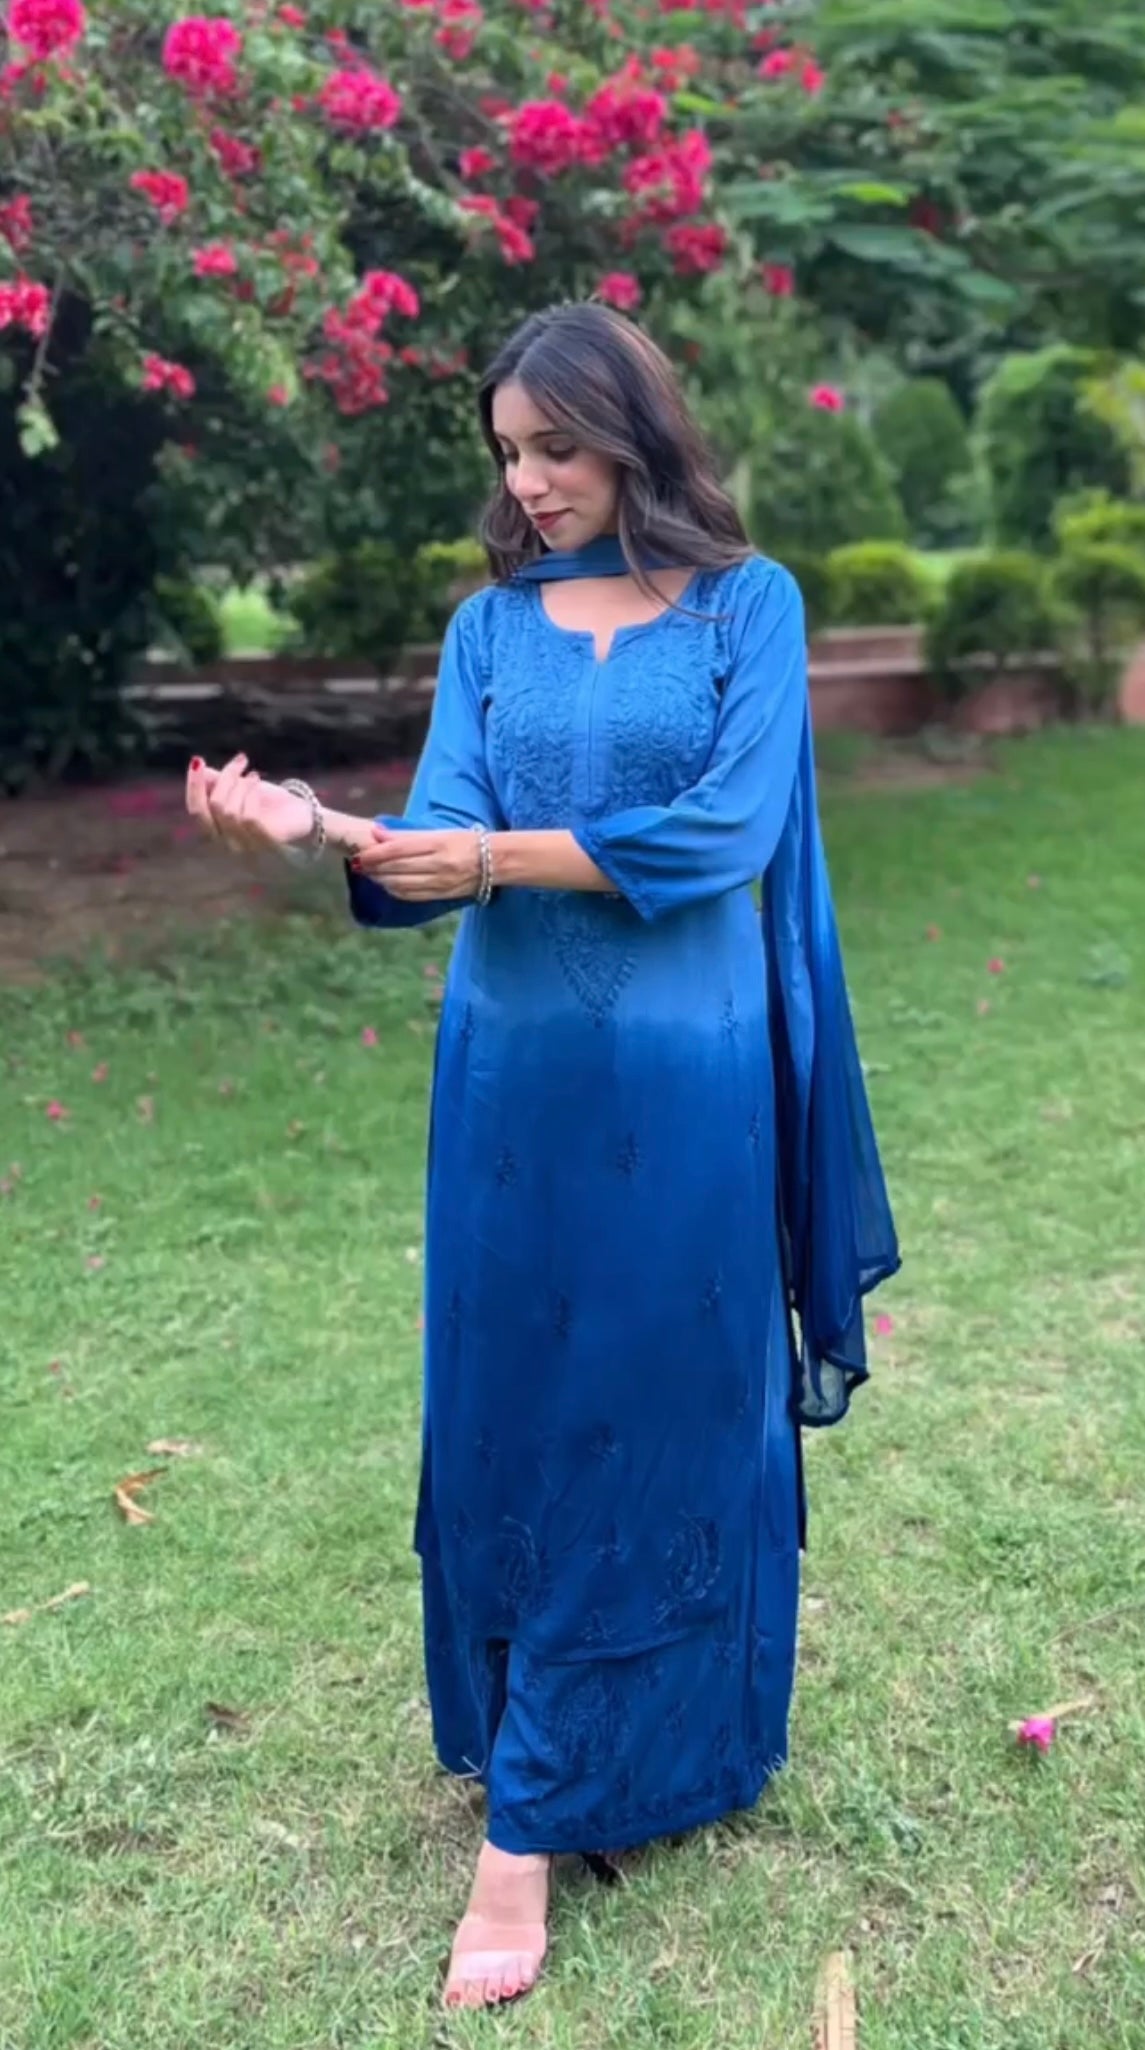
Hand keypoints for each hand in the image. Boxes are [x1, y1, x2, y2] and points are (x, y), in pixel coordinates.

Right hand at [186, 753, 312, 853]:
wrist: (305, 819)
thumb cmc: (270, 806)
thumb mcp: (241, 790)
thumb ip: (218, 782)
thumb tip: (199, 768)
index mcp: (217, 833)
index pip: (196, 811)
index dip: (194, 786)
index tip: (197, 762)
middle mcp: (227, 845)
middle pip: (212, 808)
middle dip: (223, 780)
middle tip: (239, 762)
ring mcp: (247, 848)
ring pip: (229, 811)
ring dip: (241, 785)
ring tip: (254, 775)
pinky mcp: (265, 845)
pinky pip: (248, 818)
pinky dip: (251, 794)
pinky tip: (258, 783)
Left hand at [351, 825, 482, 901]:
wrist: (496, 862)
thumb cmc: (466, 841)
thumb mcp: (439, 832)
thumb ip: (407, 834)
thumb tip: (377, 833)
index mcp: (438, 844)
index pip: (398, 849)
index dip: (375, 853)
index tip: (360, 854)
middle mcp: (438, 865)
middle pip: (396, 868)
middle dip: (373, 868)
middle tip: (359, 864)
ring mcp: (439, 883)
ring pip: (400, 885)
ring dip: (381, 880)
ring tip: (370, 873)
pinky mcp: (440, 896)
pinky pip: (410, 895)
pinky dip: (394, 890)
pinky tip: (387, 884)